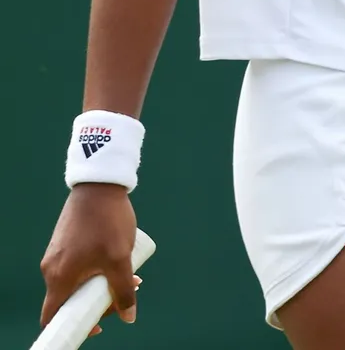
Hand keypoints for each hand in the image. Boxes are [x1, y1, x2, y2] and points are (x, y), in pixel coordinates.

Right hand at [40, 183, 138, 336]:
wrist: (100, 183)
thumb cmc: (107, 221)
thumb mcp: (119, 258)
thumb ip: (123, 290)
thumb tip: (128, 317)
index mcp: (59, 277)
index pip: (54, 315)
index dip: (74, 324)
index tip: (97, 322)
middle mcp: (51, 268)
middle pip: (70, 299)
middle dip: (98, 300)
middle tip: (124, 292)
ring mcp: (57, 253)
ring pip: (77, 280)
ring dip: (101, 282)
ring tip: (130, 274)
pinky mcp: (64, 241)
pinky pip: (77, 265)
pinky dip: (96, 268)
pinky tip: (119, 258)